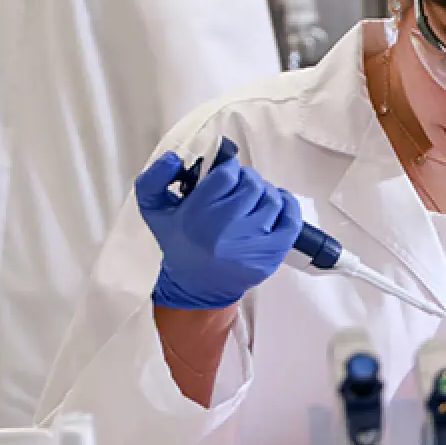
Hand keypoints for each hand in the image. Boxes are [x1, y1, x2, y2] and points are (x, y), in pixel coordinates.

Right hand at [136, 150, 302, 309]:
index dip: (229, 168)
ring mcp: (251, 244)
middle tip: (239, 187)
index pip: (227, 174)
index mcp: (197, 215)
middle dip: (247, 180)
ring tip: (252, 201)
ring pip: (272, 199)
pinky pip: (291, 220)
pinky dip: (288, 207)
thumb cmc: (179, 244)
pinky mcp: (270, 256)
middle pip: (252, 185)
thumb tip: (173, 157)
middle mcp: (225, 229)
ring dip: (264, 193)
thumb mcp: (154, 210)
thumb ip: (154, 179)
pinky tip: (276, 206)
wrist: (196, 287)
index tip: (226, 174)